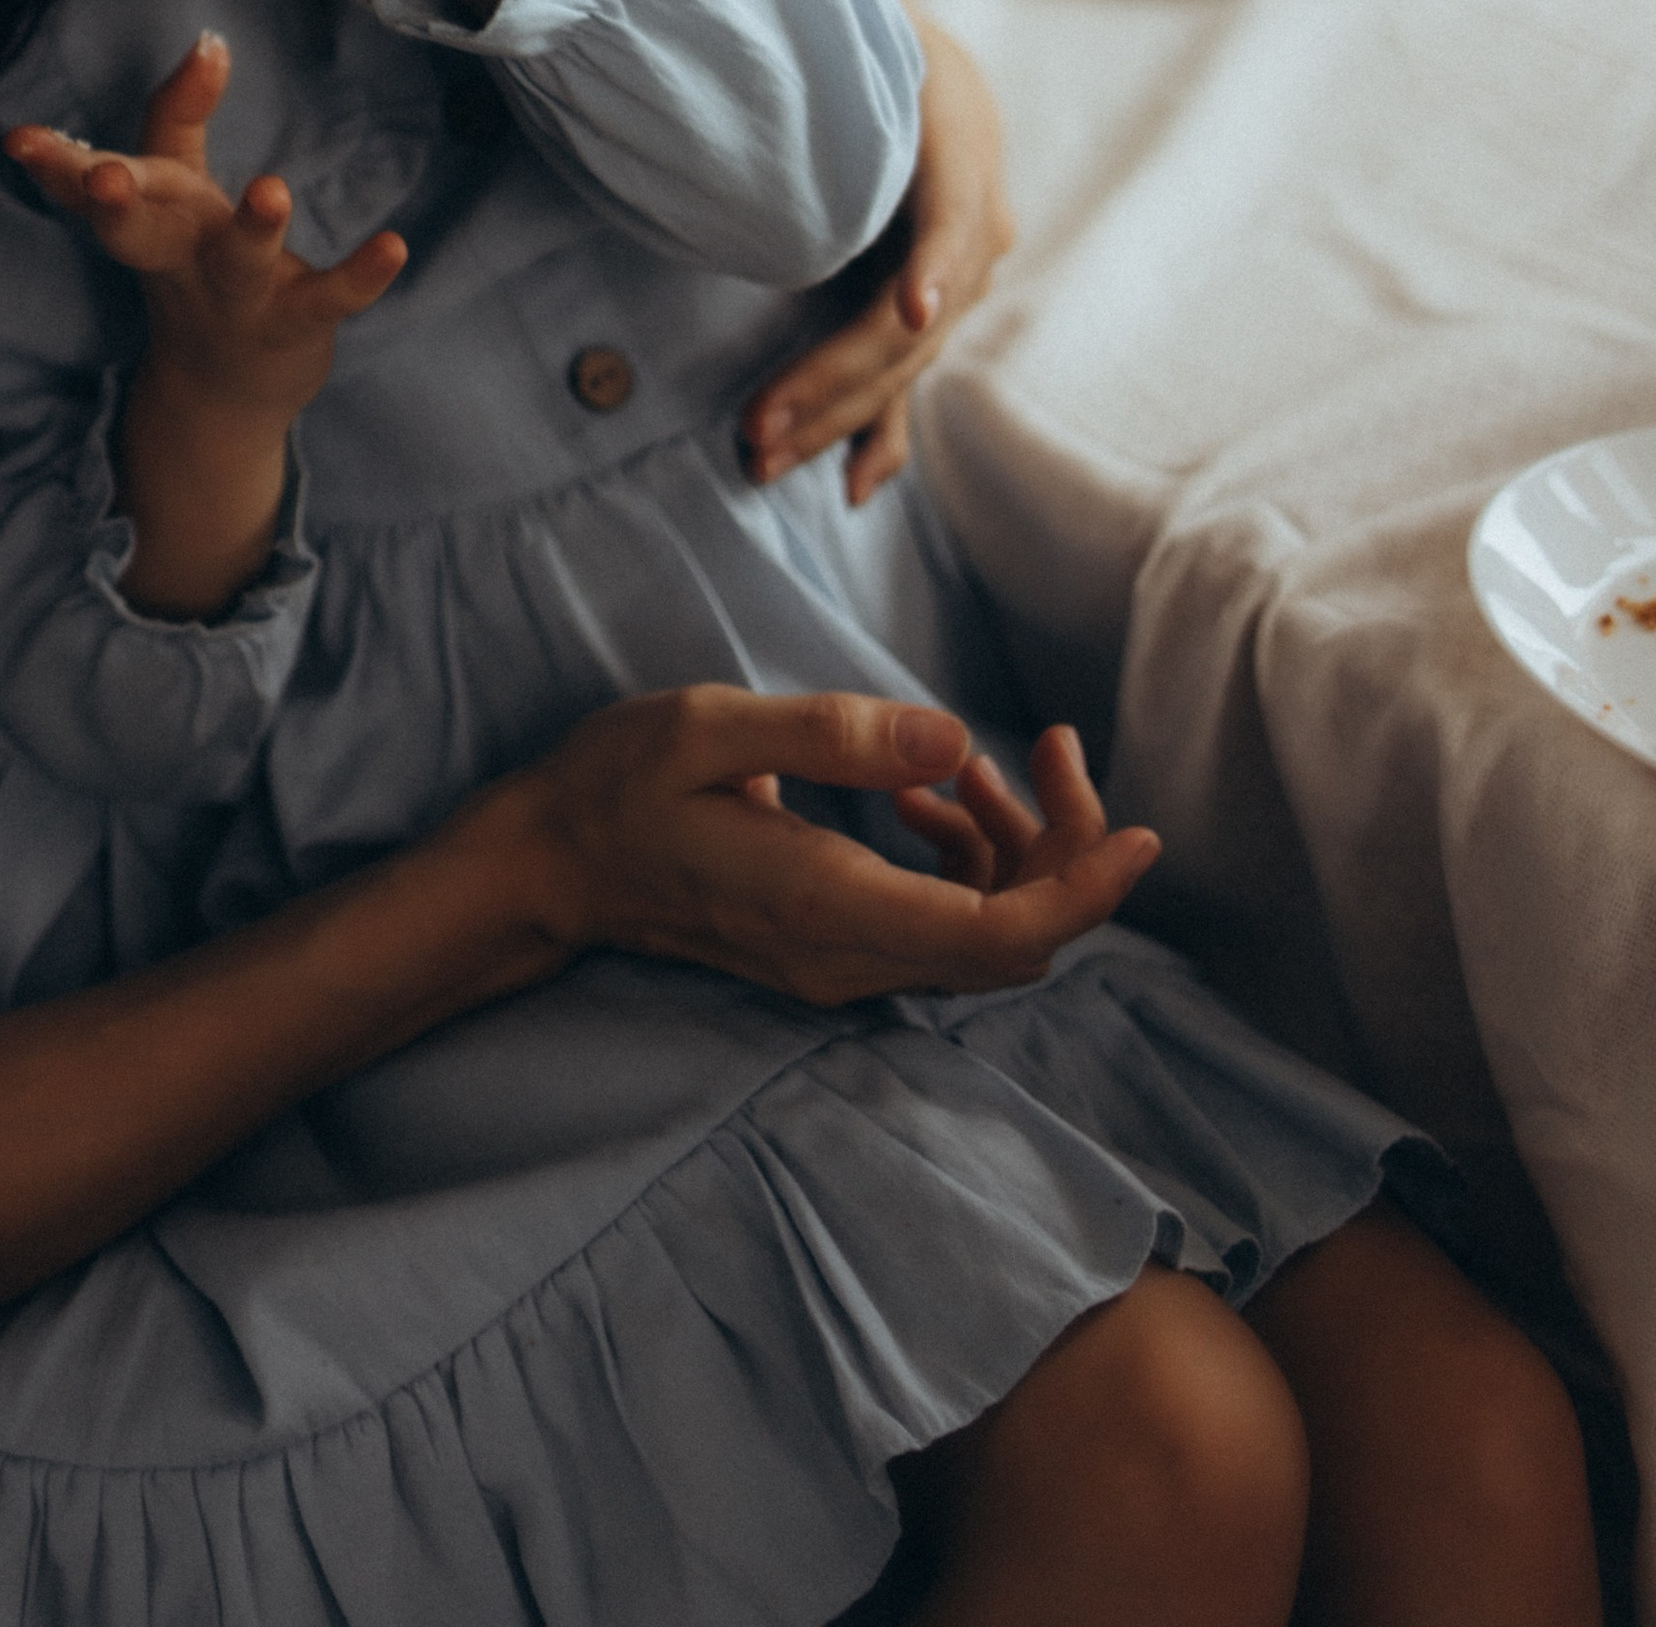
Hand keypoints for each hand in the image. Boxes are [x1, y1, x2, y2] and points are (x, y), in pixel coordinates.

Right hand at [5, 34, 404, 411]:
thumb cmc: (194, 264)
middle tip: (102, 179)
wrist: (227, 392)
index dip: (58, 164)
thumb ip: (177, 115)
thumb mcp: (173, 194)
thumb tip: (206, 35)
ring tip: (271, 188)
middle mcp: (182, 258)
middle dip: (116, 206)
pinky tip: (394, 247)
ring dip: (252, 227)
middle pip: (138, 234)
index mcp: (150, 219)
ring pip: (238, 263)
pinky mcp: (295, 322)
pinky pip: (329, 299)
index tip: (21, 139)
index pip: (98, 183)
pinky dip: (361, 276)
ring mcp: (237, 296)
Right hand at [472, 685, 1156, 1004]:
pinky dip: (964, 864)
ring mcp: (839, 966)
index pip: (998, 938)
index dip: (1084, 892)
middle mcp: (847, 958)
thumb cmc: (619, 785)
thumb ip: (835, 735)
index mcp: (829, 905)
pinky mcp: (832, 953)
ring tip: (974, 762)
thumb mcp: (713, 728)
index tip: (1141, 834)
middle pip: (1011, 944)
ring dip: (1011, 852)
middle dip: (1062, 851)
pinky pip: (937, 929)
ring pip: (981, 939)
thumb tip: (957, 739)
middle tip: (1050, 746)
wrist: (552, 864)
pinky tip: (924, 796)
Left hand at [742, 7, 1014, 499]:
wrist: (933, 67)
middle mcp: (975, 231)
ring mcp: (956, 284)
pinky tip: (852, 488)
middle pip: (909, 319)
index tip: (909, 307)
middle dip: (833, 376)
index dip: (932, 264)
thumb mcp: (876, 13)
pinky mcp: (926, 315)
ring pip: (898, 364)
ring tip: (761, 454)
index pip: (951, 218)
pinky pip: (905, 384)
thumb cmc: (884, 35)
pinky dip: (879, 436)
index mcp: (962, 153)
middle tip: (759, 423)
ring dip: (834, 415)